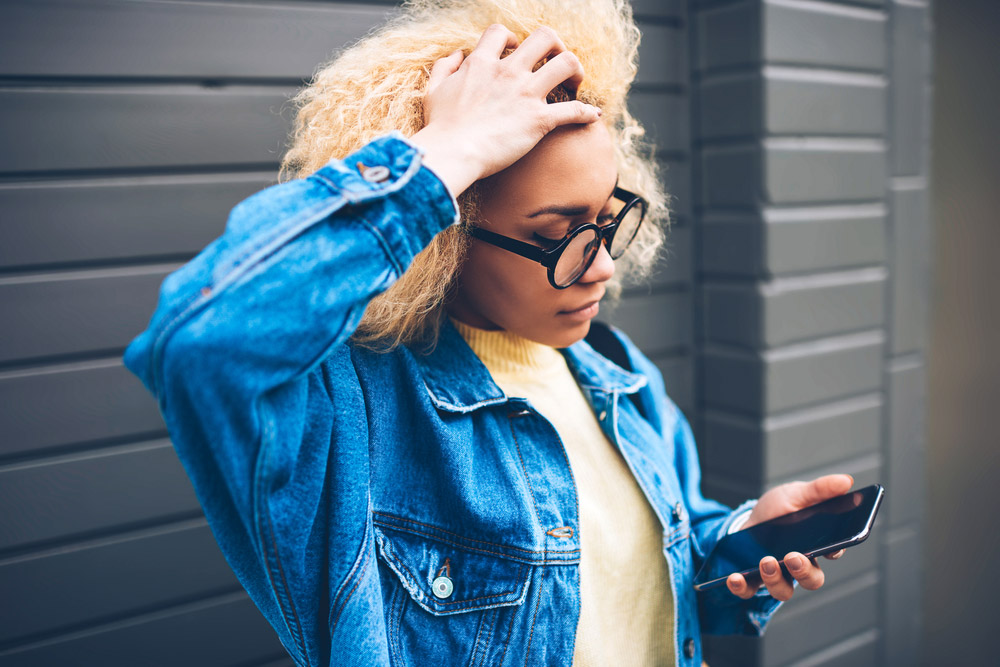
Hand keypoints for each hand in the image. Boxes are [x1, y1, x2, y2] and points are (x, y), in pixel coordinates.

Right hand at [410, 24, 601, 195]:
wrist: (452, 153)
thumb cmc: (440, 127)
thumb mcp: (433, 90)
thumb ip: (444, 67)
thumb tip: (458, 55)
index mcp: (483, 63)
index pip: (501, 32)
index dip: (511, 38)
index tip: (513, 52)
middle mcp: (508, 72)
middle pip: (545, 37)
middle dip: (555, 46)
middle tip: (554, 62)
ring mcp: (526, 94)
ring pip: (566, 63)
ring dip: (575, 70)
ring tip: (575, 83)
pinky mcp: (539, 120)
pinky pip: (574, 110)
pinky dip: (587, 112)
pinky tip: (593, 116)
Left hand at [725, 474, 853, 601]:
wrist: (749, 520)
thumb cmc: (778, 510)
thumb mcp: (796, 494)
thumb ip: (820, 490)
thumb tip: (846, 481)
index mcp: (816, 543)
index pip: (833, 552)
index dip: (833, 551)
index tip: (830, 547)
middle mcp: (799, 564)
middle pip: (812, 579)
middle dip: (804, 572)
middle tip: (794, 557)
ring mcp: (777, 575)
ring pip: (783, 591)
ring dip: (776, 580)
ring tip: (766, 561)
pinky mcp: (752, 579)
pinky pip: (749, 591)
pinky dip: (742, 587)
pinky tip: (735, 577)